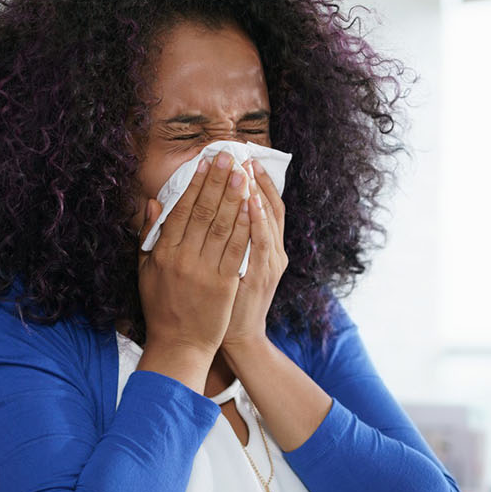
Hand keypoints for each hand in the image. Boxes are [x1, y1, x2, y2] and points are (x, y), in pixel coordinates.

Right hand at [136, 151, 252, 386]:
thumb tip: (154, 203)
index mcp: (163, 252)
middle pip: (203, 211)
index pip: (181, 210)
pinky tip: (252, 206)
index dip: (195, 184)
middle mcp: (182, 258)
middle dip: (217, 181)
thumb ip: (149, 236)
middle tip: (228, 156)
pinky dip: (245, 225)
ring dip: (234, 196)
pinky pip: (237, 248)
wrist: (179, 345)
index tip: (204, 162)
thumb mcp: (146, 271)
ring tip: (242, 172)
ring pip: (222, 225)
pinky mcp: (224, 283)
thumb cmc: (162, 308)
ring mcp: (204, 270)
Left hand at [222, 159, 287, 361]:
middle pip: (268, 207)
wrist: (237, 336)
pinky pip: (260, 243)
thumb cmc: (229, 300)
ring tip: (246, 169)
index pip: (264, 205)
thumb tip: (216, 209)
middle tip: (242, 155)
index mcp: (266, 246)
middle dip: (255, 180)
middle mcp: (273, 251)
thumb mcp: (233, 265)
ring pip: (267, 220)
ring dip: (257, 193)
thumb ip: (227, 237)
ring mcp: (269, 263)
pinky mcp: (261, 276)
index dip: (256, 181)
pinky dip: (257, 221)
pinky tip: (249, 202)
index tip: (242, 158)